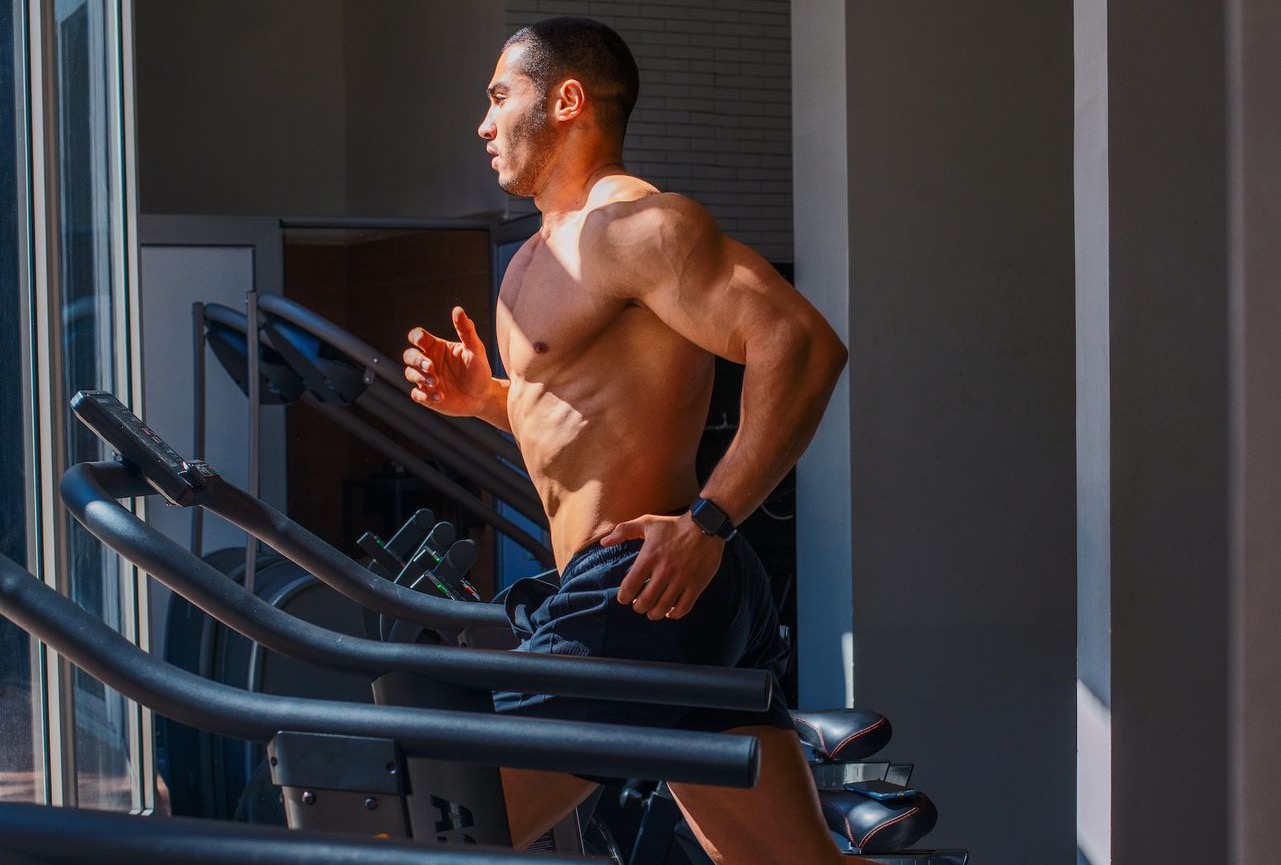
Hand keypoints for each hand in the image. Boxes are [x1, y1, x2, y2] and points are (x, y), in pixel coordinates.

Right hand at [403, 307, 493, 416]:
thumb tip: (458, 310)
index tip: (421, 341)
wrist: (483, 395)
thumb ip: (466, 330)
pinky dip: (425, 395)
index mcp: (436, 347)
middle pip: (409, 355)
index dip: (415, 337)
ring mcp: (426, 379)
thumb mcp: (475, 349)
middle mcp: (428, 362)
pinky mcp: (428, 396)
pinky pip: (417, 395)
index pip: (417, 337)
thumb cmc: (478, 369)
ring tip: (437, 382)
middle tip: (431, 367)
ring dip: (420, 377)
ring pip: (409, 374)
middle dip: (416, 360)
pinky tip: (440, 396)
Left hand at [602, 513, 724, 619]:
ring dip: (654, 613)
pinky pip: (683, 608)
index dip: (624, 597)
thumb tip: (604, 543)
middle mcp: (664, 571)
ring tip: (652, 611)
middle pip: (645, 602)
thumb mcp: (647, 522)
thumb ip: (623, 531)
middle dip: (638, 607)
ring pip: (663, 608)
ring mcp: (681, 579)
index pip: (630, 587)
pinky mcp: (696, 585)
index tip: (625, 598)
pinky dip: (674, 614)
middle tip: (639, 605)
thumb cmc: (674, 525)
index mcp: (649, 558)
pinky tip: (670, 612)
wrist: (705, 526)